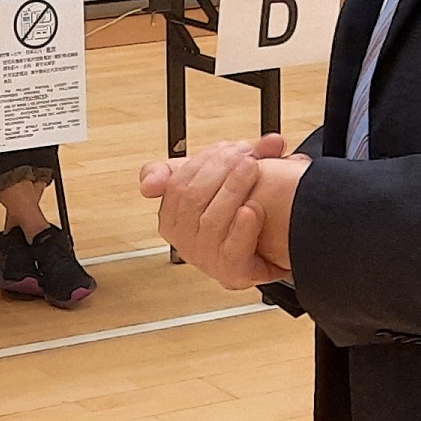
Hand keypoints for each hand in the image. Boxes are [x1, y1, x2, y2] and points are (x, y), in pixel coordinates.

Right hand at [141, 135, 304, 290]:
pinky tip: (252, 209)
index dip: (201, 161)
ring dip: (233, 190)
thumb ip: (203, 161)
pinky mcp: (231, 273)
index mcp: (171, 215)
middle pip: (191, 199)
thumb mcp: (219, 178)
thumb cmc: (239, 209)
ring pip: (211, 221)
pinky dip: (242, 228)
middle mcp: (183, 239)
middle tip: (244, 154)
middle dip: (220, 170)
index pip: (174, 183)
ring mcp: (206, 258)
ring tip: (252, 169)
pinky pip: (232, 250)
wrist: (270, 244)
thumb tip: (151, 181)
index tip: (226, 147)